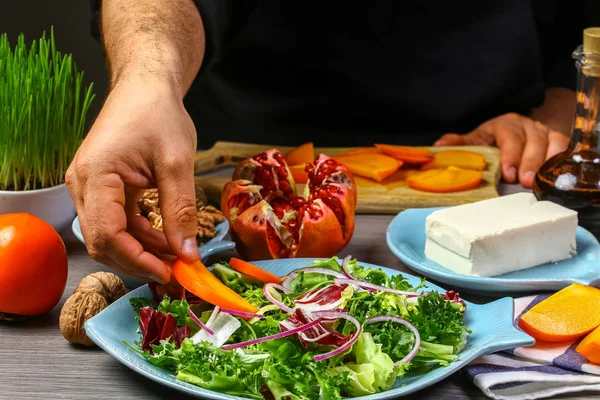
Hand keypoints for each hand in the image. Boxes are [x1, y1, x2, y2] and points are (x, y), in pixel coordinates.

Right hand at [65, 80, 199, 283]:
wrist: (146, 87)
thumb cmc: (159, 114)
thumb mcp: (177, 162)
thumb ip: (180, 210)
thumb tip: (186, 254)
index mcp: (96, 176)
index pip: (108, 235)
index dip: (138, 261)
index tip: (169, 272)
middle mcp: (83, 185)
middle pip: (104, 242)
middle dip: (140, 261)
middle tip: (176, 270)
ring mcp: (90, 187)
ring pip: (111, 235)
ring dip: (143, 250)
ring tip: (178, 256)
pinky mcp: (102, 187)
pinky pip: (117, 222)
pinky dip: (141, 235)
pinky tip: (167, 240)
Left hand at [434, 113, 569, 187]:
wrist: (518, 129)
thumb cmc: (494, 139)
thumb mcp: (476, 139)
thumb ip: (460, 144)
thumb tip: (438, 146)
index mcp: (505, 124)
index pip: (509, 136)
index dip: (510, 154)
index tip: (508, 174)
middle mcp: (528, 126)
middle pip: (533, 141)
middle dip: (530, 162)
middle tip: (525, 182)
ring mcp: (546, 133)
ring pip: (553, 145)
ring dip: (548, 165)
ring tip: (541, 183)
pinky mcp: (558, 142)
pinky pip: (565, 150)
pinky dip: (563, 162)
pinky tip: (558, 178)